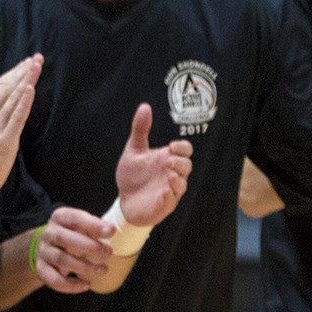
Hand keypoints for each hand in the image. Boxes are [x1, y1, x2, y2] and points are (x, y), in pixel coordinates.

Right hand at [0, 54, 40, 200]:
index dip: (13, 73)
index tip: (26, 62)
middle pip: (7, 89)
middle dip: (22, 72)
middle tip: (37, 58)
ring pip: (12, 99)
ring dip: (25, 81)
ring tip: (36, 66)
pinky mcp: (5, 139)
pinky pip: (16, 117)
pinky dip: (23, 102)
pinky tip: (30, 89)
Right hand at [33, 207, 114, 292]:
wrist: (50, 246)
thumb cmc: (75, 233)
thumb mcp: (85, 225)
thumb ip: (97, 226)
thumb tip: (111, 230)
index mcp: (60, 217)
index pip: (74, 218)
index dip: (93, 225)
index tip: (111, 232)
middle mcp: (49, 233)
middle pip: (64, 239)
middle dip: (89, 247)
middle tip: (108, 253)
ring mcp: (43, 251)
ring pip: (61, 260)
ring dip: (85, 267)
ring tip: (103, 270)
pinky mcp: (41, 268)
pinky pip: (53, 279)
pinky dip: (71, 285)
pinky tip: (86, 284)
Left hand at [114, 104, 192, 228]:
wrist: (124, 200)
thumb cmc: (132, 176)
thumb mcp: (134, 150)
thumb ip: (141, 129)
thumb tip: (145, 106)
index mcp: (167, 158)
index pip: (185, 150)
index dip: (182, 147)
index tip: (171, 146)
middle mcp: (172, 173)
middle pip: (187, 166)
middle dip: (180, 163)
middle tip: (168, 162)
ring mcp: (170, 189)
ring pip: (182, 184)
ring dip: (177, 180)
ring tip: (168, 176)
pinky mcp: (165, 205)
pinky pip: (172, 200)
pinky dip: (169, 195)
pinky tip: (162, 191)